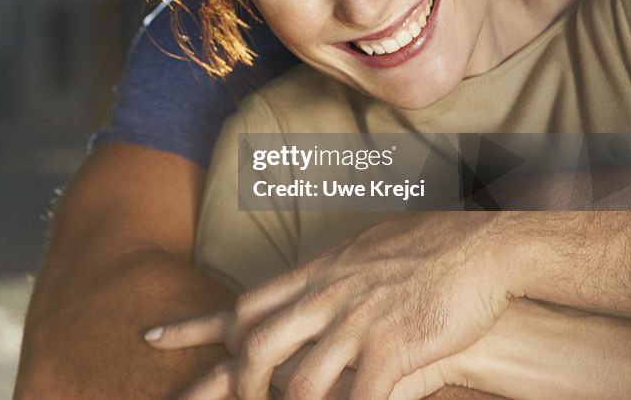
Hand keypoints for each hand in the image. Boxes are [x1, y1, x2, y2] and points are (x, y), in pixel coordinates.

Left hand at [146, 213, 510, 399]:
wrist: (479, 246)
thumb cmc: (424, 248)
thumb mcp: (361, 251)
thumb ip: (327, 275)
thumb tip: (306, 285)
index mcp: (314, 276)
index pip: (240, 303)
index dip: (194, 327)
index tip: (151, 337)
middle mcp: (326, 297)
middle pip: (256, 345)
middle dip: (234, 386)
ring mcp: (358, 322)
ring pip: (300, 381)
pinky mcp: (394, 347)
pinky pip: (361, 399)